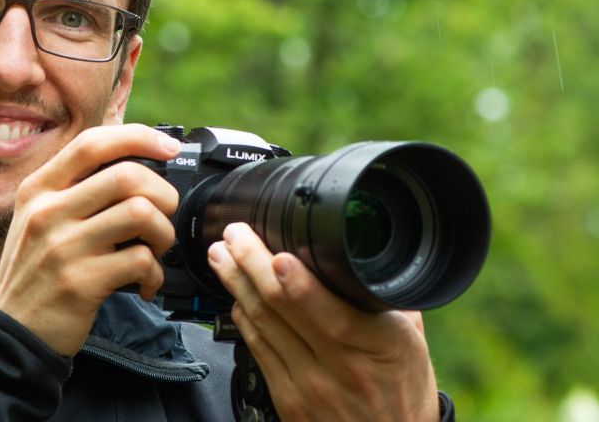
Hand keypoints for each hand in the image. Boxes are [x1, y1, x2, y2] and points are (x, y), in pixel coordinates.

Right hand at [0, 124, 180, 355]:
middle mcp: (48, 212)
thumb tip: (135, 163)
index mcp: (38, 189)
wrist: (11, 332)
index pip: (92, 143)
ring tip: (154, 250)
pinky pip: (141, 261)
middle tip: (164, 214)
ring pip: (140, 213)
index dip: (138, 137)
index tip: (167, 147)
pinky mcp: (80, 282)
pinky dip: (154, 274)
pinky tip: (144, 283)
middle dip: (162, 193)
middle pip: (126, 175)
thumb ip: (74, 189)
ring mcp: (63, 247)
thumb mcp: (37, 218)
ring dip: (163, 233)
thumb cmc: (34, 271)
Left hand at [207, 223, 439, 421]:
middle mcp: (340, 366)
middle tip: (235, 235)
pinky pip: (255, 348)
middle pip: (283, 307)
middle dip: (251, 264)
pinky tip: (235, 295)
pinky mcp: (287, 399)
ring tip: (222, 256)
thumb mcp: (412, 342)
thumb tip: (360, 256)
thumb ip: (383, 299)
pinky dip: (242, 316)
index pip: (330, 312)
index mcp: (378, 345)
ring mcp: (309, 384)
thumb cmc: (403, 393)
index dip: (298, 284)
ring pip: (261, 323)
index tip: (278, 256)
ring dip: (236, 284)